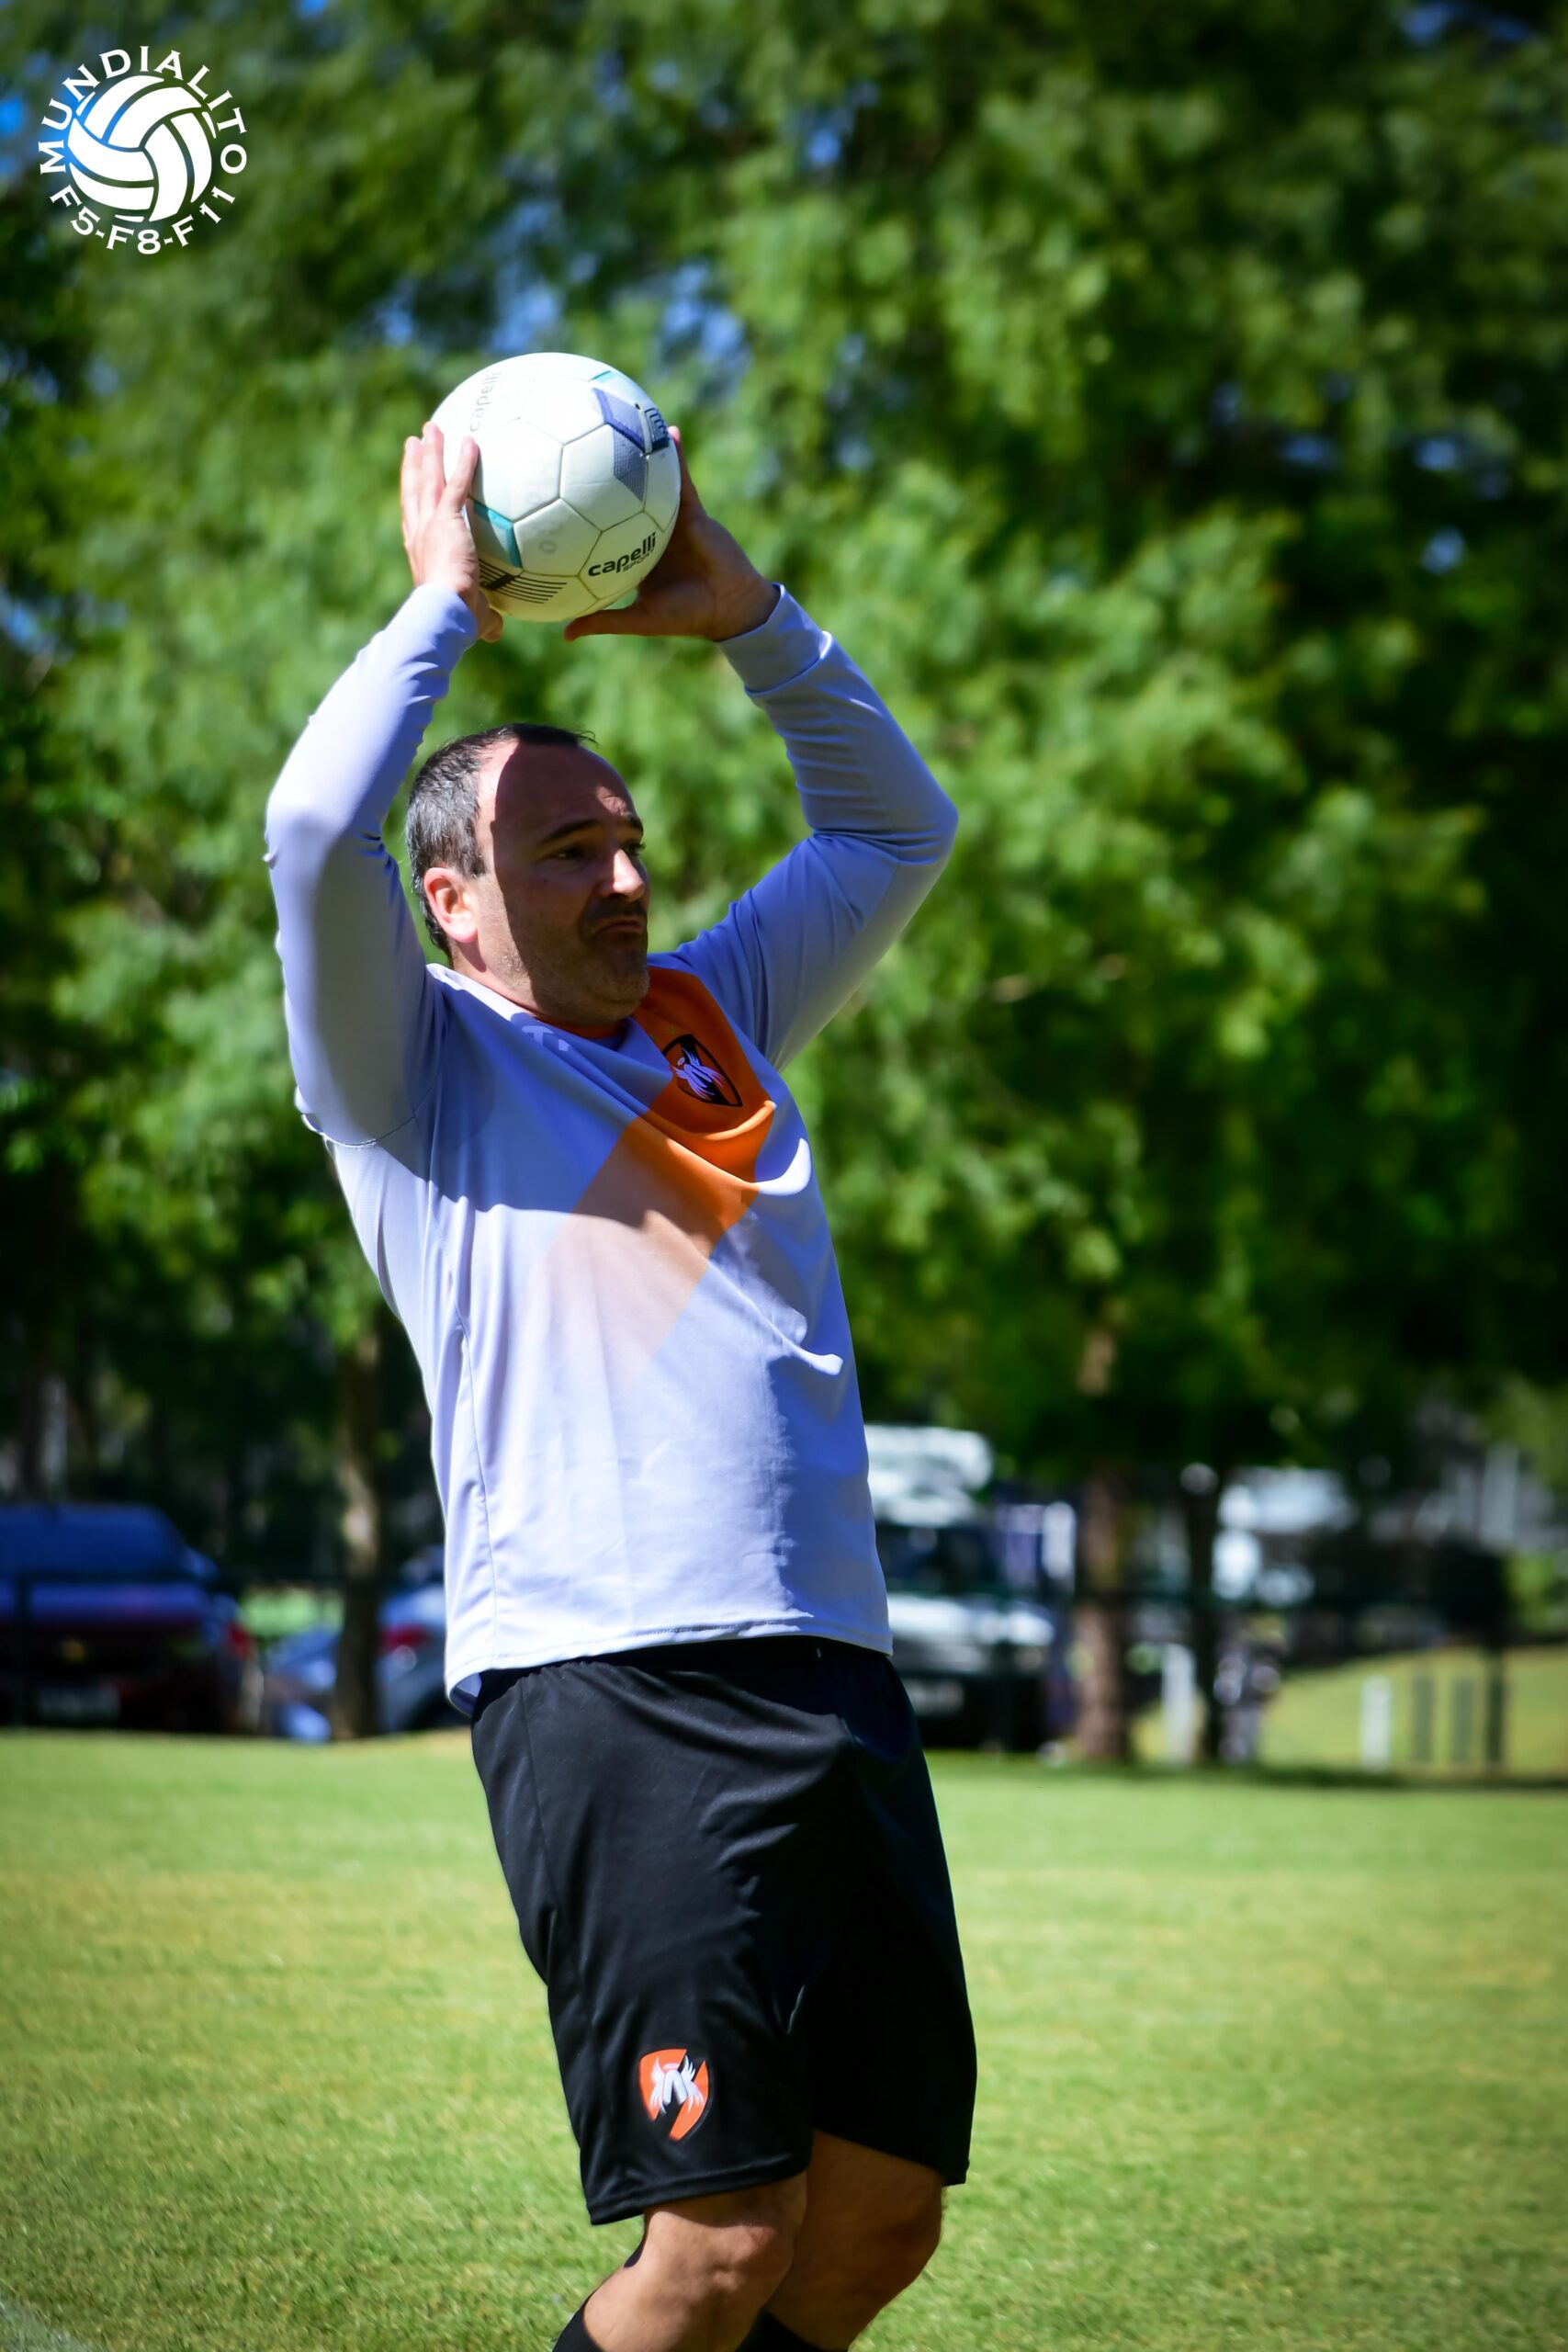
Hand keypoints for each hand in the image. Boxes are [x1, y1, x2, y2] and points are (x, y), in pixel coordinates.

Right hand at [400, 421, 502, 644]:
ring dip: (431, 451)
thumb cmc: (455, 620)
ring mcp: (429, 523)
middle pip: (413, 490)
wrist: (444, 611)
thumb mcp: (472, 618)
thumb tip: (497, 631)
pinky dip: (464, 460)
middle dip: (413, 465)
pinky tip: (471, 440)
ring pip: (428, 478)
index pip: (413, 519)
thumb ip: (485, 619)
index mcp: (420, 552)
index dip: (412, 499)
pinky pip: (457, 482)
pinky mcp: (446, 518)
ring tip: (431, 428)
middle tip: (414, 443)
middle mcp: (419, 533)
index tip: (412, 483)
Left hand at [563, 427, 777, 643]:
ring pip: (649, 483)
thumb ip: (603, 621)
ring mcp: (670, 519)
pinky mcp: (692, 510)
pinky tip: (665, 432)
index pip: (603, 531)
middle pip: (620, 499)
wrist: (728, 607)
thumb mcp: (639, 619)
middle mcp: (649, 532)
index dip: (582, 515)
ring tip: (620, 423)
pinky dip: (675, 456)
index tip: (556, 496)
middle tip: (577, 447)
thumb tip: (564, 634)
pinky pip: (681, 479)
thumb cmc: (685, 616)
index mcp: (634, 554)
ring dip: (638, 455)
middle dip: (604, 475)